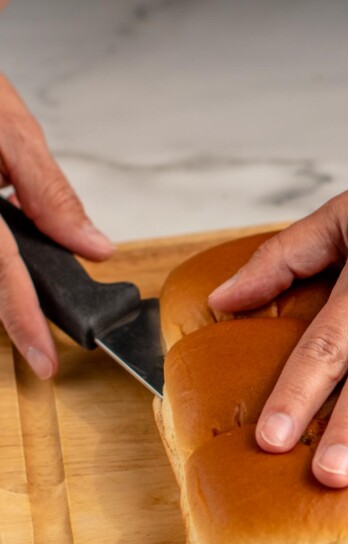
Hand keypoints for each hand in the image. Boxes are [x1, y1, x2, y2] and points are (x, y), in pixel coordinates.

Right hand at [0, 75, 114, 378]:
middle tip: (43, 343)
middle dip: (17, 309)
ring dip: (7, 281)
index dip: (25, 324)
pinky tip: (16, 260)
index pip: (4, 276)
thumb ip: (51, 194)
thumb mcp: (12, 131)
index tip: (45, 363)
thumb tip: (94, 247)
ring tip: (32, 307)